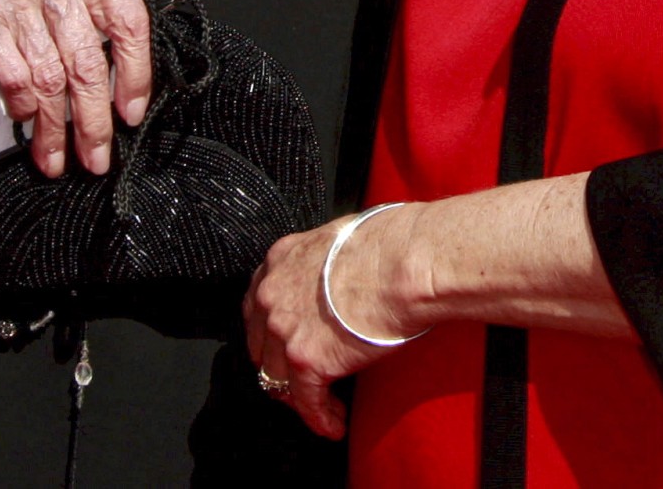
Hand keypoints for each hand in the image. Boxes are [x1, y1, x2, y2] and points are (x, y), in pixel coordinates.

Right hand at [0, 0, 151, 177]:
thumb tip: (125, 68)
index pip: (128, 22)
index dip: (135, 74)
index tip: (131, 113)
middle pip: (87, 62)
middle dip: (93, 120)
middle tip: (97, 156)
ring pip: (48, 77)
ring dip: (53, 128)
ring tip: (57, 157)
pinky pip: (11, 73)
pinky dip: (21, 104)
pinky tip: (26, 121)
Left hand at [246, 209, 426, 439]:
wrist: (403, 262)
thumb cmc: (389, 244)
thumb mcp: (340, 238)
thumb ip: (325, 261)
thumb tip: (342, 275)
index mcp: (281, 259)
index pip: (259, 304)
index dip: (271, 330)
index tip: (284, 343)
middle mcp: (273, 295)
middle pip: (263, 346)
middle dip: (280, 365)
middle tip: (301, 379)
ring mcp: (285, 330)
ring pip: (279, 379)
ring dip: (301, 396)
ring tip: (323, 405)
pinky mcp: (307, 361)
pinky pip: (307, 402)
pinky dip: (321, 418)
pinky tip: (334, 425)